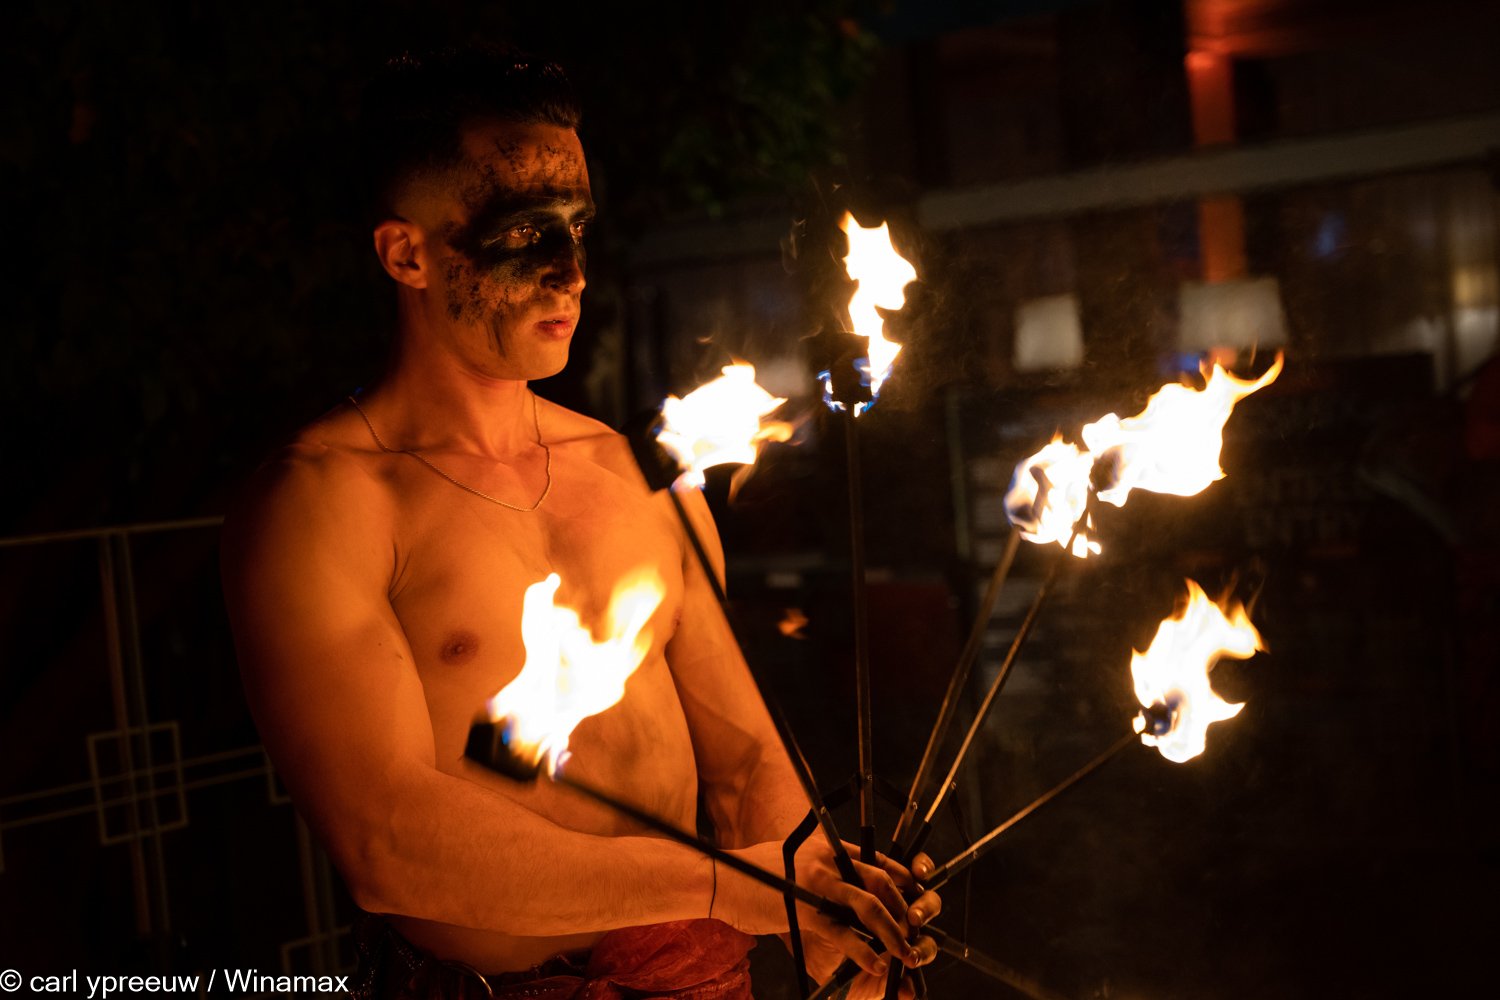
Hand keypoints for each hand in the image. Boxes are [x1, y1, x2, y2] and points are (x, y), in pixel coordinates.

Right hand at [717, 839, 939, 999]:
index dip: (903, 878)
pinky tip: (876, 965)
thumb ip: (823, 872)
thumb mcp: (796, 862)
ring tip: (906, 953)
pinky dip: (864, 951)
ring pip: (869, 906)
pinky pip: (843, 933)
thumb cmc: (758, 875)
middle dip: (904, 908)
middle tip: (916, 931)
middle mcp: (828, 861)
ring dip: (893, 932)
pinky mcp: (805, 910)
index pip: (877, 859)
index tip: (918, 895)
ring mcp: (818, 884)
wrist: (725, 879)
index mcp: (829, 848)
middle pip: (880, 881)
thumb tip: (845, 888)